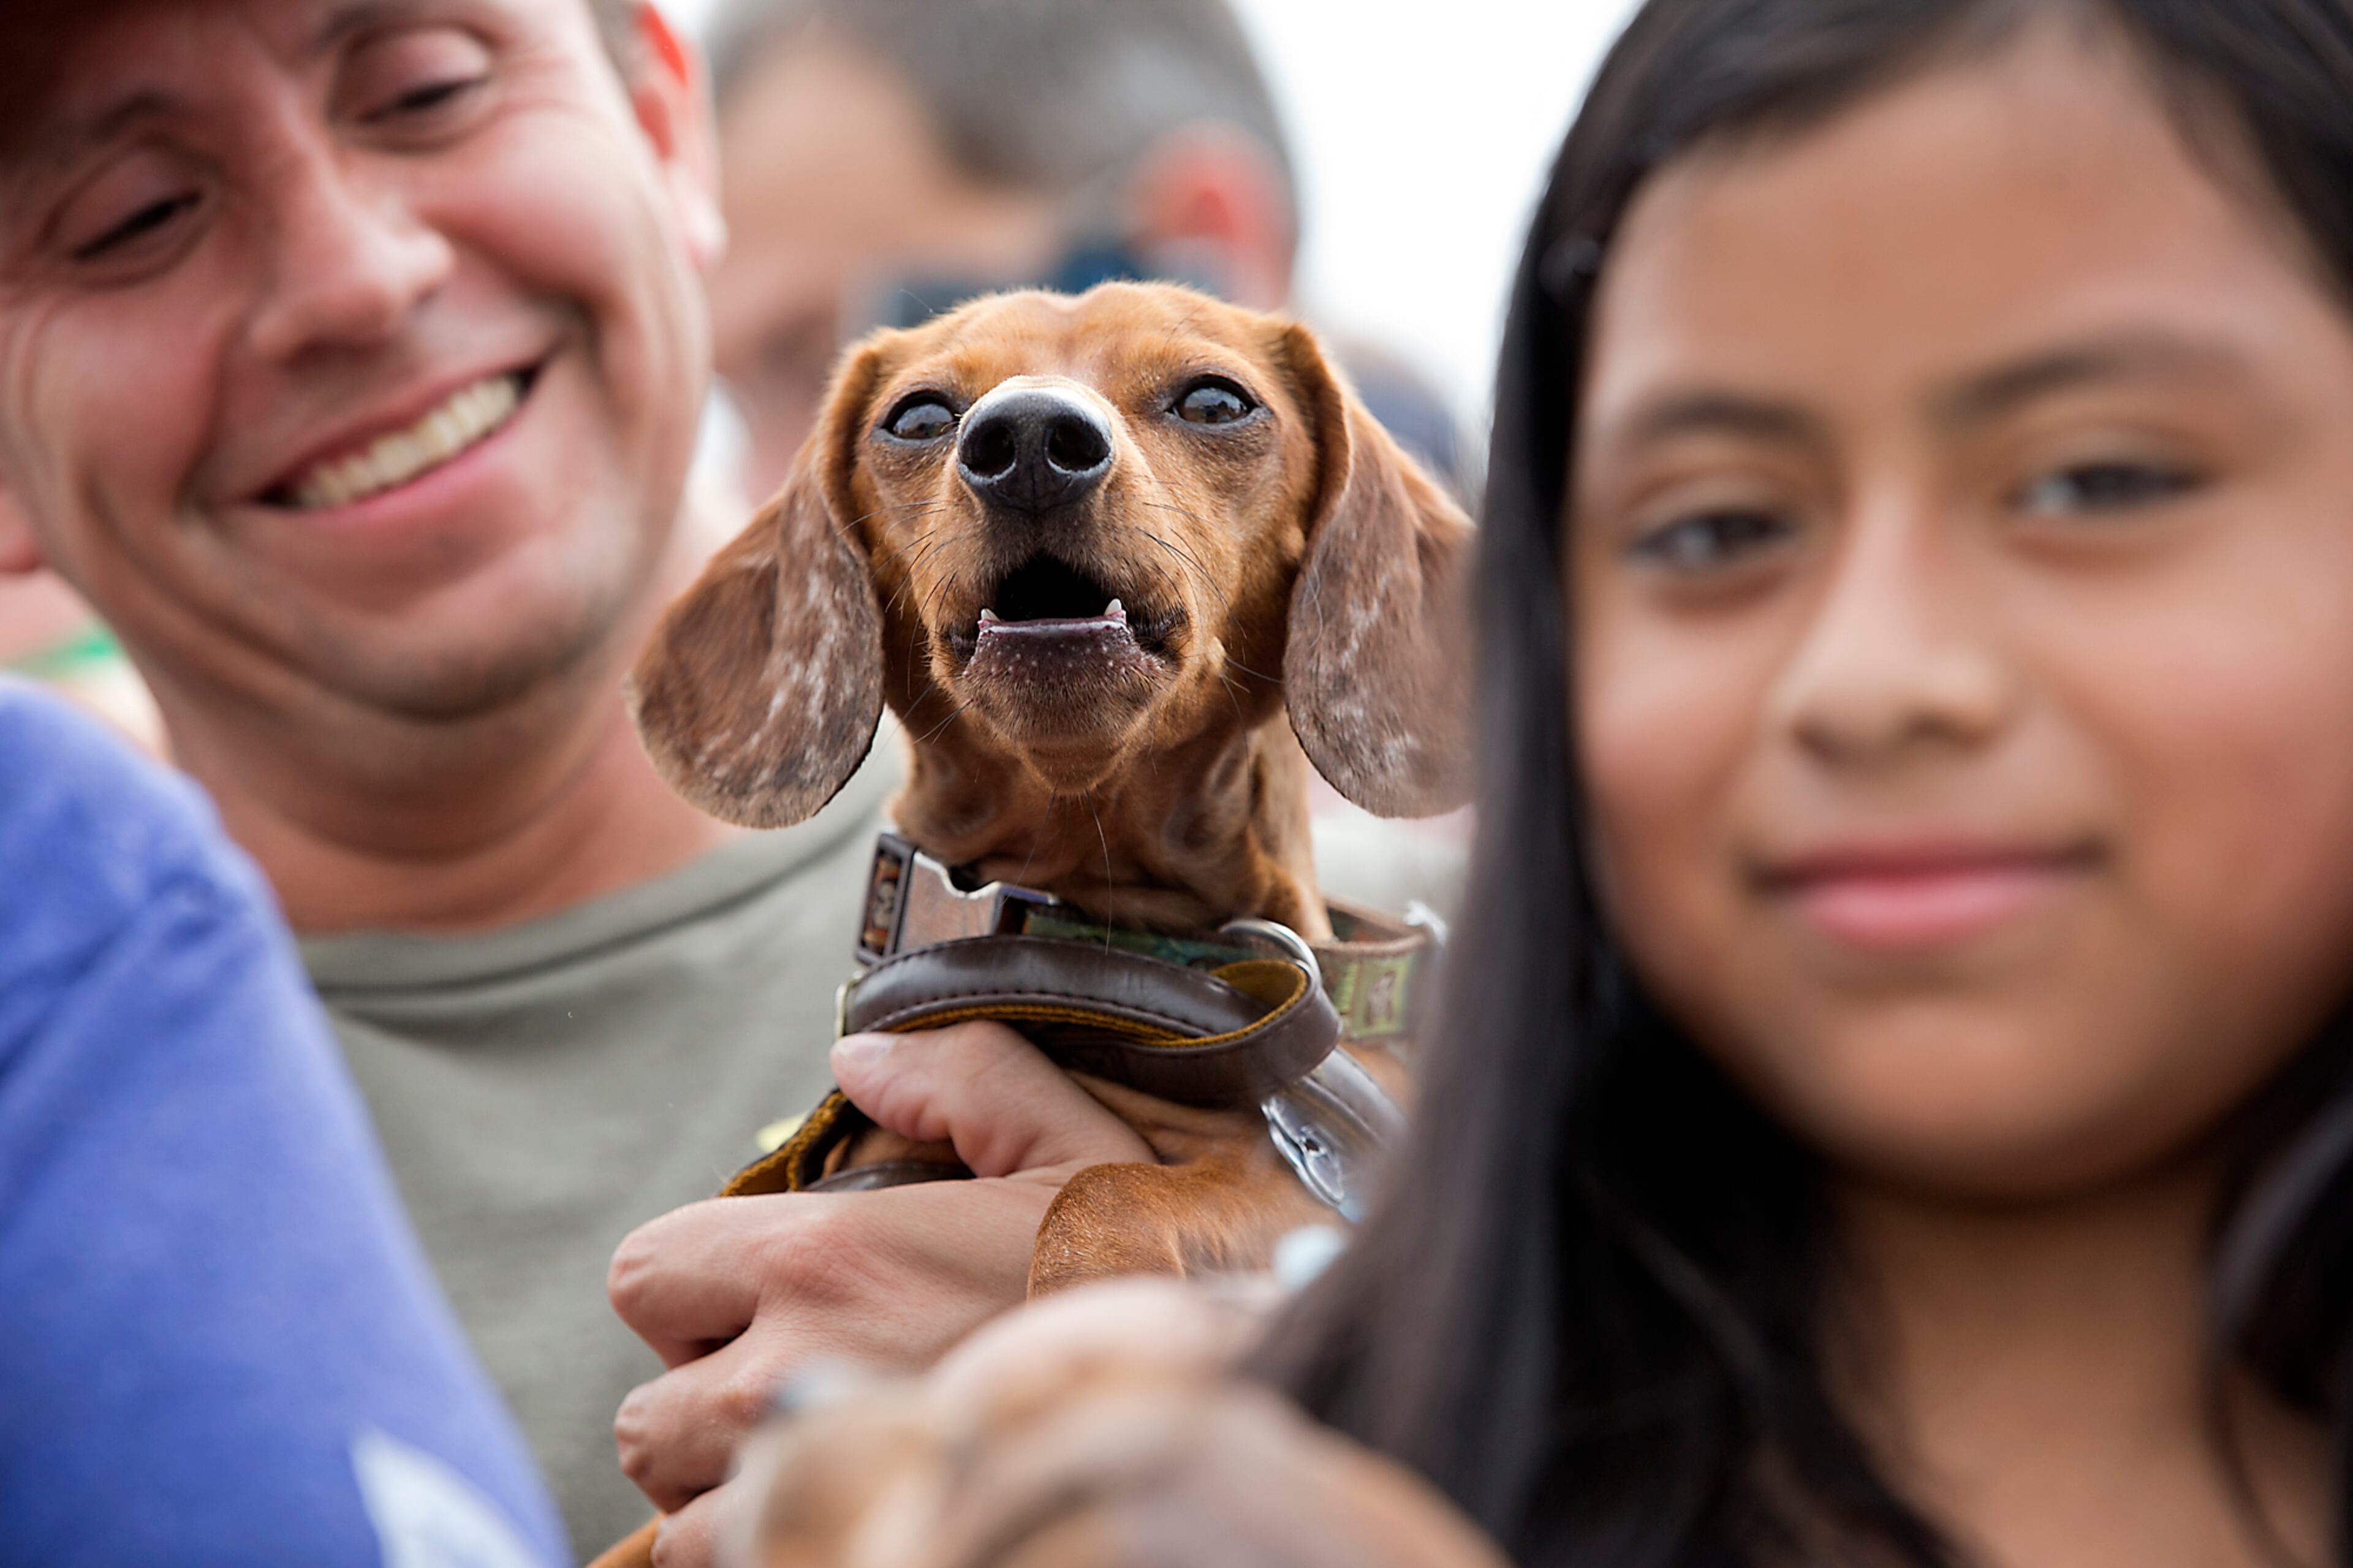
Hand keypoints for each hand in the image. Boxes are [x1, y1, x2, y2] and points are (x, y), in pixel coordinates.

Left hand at [606, 1020, 1152, 1566]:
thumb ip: (962, 1080)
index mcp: (824, 1257)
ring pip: (680, 1504)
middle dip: (707, 1400)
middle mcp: (783, 1372)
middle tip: (799, 1383)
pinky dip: (764, 1540)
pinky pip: (729, 1563)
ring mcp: (798, 1477)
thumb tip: (860, 1062)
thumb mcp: (1072, 1143)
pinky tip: (838, 1497)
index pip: (647, 1273)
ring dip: (729, 1484)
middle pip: (647, 1410)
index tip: (767, 1299)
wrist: (1199, 1400)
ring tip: (818, 1448)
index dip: (698, 1287)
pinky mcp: (827, 1553)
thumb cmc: (1140, 1283)